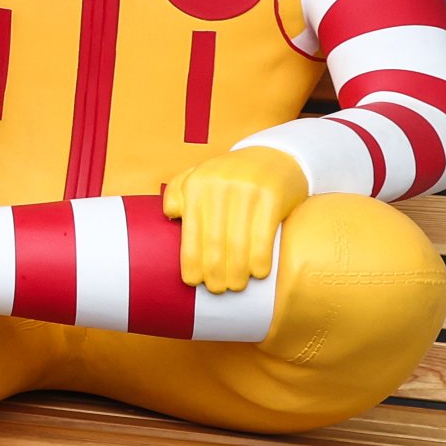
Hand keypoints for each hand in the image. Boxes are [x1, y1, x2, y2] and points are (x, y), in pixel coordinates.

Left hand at [162, 145, 310, 294]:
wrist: (276, 156)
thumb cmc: (231, 175)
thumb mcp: (200, 174)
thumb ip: (178, 191)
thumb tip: (170, 215)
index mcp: (196, 184)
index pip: (191, 230)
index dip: (191, 259)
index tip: (193, 281)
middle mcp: (219, 186)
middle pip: (214, 239)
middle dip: (214, 270)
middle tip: (217, 289)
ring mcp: (247, 190)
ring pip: (238, 240)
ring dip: (237, 270)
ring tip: (236, 286)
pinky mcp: (272, 196)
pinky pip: (264, 234)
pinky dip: (260, 257)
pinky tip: (258, 273)